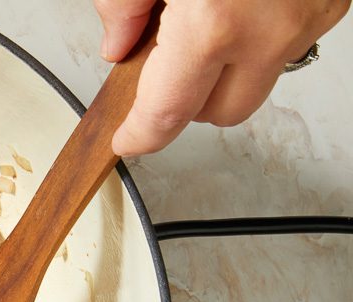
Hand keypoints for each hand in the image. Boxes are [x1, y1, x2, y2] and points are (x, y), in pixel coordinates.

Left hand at [95, 0, 350, 154]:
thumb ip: (124, 3)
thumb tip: (118, 41)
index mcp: (214, 21)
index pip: (166, 113)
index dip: (139, 134)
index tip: (127, 139)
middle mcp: (269, 29)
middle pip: (222, 113)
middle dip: (189, 101)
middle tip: (163, 62)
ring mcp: (310, 17)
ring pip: (260, 79)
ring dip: (229, 68)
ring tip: (206, 18)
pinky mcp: (332, 1)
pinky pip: (289, 42)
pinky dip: (261, 34)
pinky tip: (243, 2)